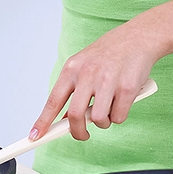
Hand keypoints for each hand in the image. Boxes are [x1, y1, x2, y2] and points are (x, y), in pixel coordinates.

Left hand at [29, 24, 159, 140]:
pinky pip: (119, 116)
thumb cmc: (108, 54)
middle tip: (82, 134)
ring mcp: (108, 81)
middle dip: (77, 131)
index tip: (35, 136)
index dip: (43, 121)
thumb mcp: (83, 66)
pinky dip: (119, 116)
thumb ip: (73, 90)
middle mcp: (88, 75)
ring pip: (99, 119)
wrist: (137, 37)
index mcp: (72, 69)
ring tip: (108, 109)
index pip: (53, 101)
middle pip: (75, 115)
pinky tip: (122, 101)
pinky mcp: (128, 88)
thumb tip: (66, 120)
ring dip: (103, 123)